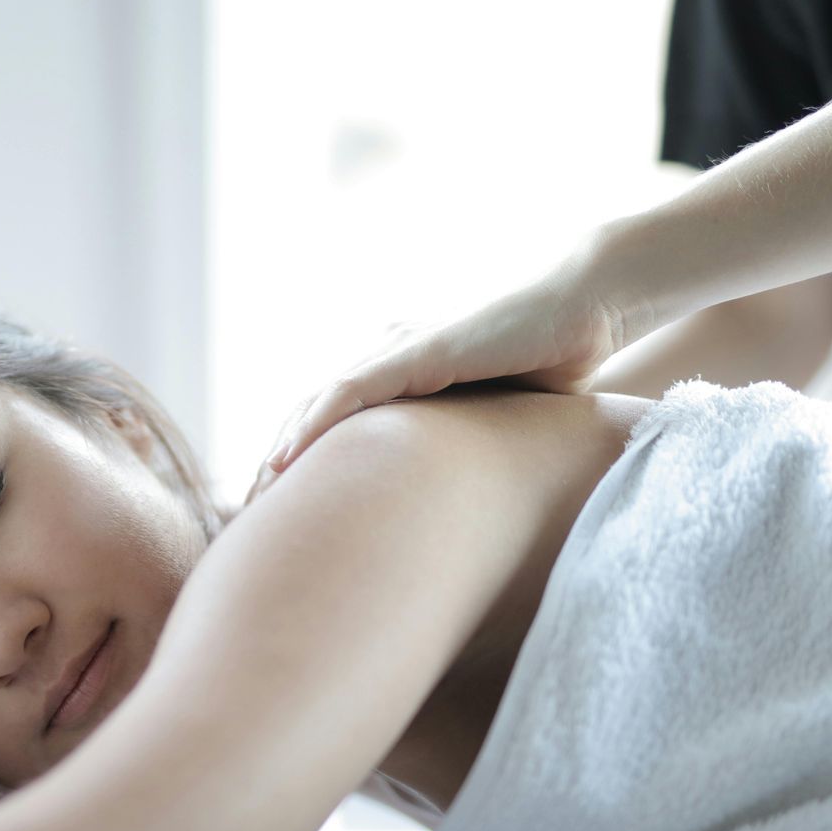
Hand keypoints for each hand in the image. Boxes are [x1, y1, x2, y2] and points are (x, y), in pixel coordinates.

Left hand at [242, 256, 627, 505]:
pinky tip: (288, 455)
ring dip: (283, 450)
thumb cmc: (548, 368)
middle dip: (278, 466)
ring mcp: (398, 353)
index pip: (333, 427)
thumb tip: (457, 519)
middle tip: (249, 516)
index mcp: (400, 381)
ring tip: (257, 494)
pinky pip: (351, 390)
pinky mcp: (416, 351)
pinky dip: (316, 422)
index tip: (277, 515)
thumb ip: (462, 455)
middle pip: (312, 418)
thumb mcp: (491, 428)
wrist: (582, 311)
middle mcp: (388, 363)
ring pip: (319, 406)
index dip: (301, 467)